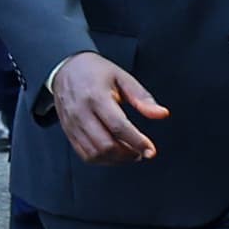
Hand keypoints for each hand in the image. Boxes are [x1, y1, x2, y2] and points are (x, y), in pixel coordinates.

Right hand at [50, 52, 168, 165]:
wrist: (66, 68)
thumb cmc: (95, 72)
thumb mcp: (122, 78)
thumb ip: (143, 98)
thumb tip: (162, 114)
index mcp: (96, 97)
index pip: (118, 127)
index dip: (137, 142)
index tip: (150, 150)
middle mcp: (81, 112)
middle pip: (105, 145)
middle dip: (127, 154)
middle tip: (140, 151)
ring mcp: (73, 124)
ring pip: (95, 154)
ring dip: (116, 159)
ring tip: (129, 153)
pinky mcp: (68, 132)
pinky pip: (85, 154)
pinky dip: (102, 159)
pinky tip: (114, 153)